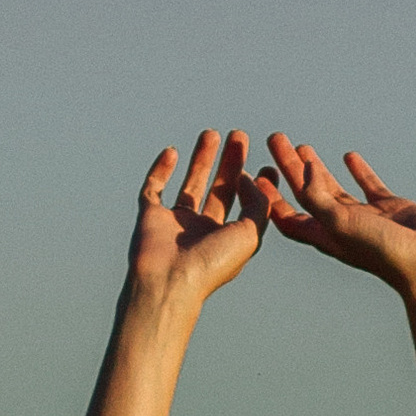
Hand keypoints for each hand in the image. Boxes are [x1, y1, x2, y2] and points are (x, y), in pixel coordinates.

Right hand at [124, 132, 266, 311]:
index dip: (255, 184)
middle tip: (239, 135)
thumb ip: (257, 203)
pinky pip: (154, 188)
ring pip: (190, 183)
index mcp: (227, 237)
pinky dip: (161, 170)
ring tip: (211, 133)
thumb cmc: (212, 264)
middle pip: (219, 188)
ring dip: (201, 159)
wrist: (169, 281)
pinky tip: (172, 152)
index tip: (266, 164)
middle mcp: (203, 229)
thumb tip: (247, 178)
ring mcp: (175, 223)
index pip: (244, 205)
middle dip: (230, 162)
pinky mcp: (150, 216)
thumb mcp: (250, 232)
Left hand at [254, 140, 415, 297]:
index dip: (269, 195)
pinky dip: (358, 171)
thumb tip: (303, 169)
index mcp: (325, 237)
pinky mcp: (389, 209)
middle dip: (288, 168)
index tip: (254, 173)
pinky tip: (349, 156)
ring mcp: (365, 218)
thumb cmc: (384, 252)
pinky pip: (368, 186)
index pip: (287, 215)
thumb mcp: (341, 225)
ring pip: (334, 187)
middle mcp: (341, 227)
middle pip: (306, 193)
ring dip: (316, 167)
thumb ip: (318, 198)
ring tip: (301, 145)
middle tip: (274, 139)